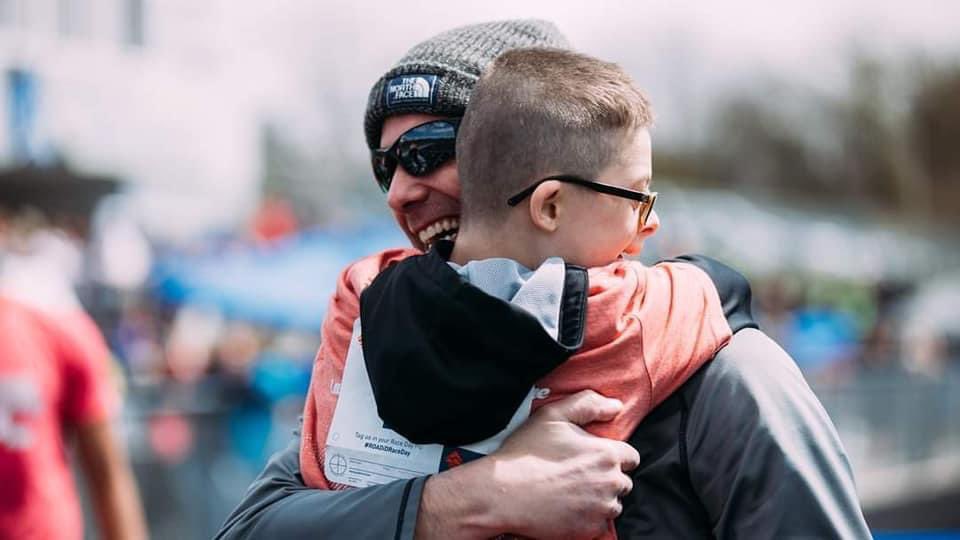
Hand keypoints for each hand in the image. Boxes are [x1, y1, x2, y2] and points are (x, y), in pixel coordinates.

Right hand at [416, 390, 638, 539]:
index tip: (593, 457)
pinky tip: (567, 507)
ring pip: (612, 503)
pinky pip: (599, 522)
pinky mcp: (590, 529)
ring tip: (571, 491)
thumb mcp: (553, 415)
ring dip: (599, 498)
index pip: (631, 456)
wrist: (504, 494)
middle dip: (606, 477)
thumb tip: (615, 407)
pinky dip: (588, 517)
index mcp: (606, 453)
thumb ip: (588, 404)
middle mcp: (611, 482)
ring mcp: (601, 509)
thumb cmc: (527, 453)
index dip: (613, 455)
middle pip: (622, 481)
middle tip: (577, 474)